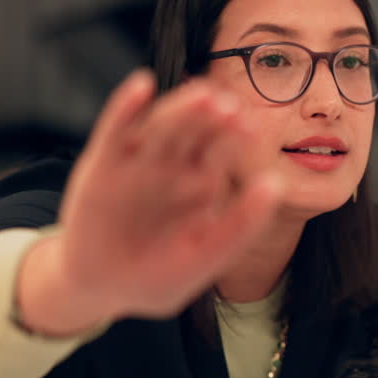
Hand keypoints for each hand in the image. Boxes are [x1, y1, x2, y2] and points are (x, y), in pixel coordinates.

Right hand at [18, 70, 283, 334]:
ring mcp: (136, 161)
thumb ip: (242, 223)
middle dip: (210, 117)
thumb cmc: (159, 275)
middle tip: (228, 106)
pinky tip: (142, 86)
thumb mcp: (207, 254)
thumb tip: (276, 184)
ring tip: (202, 96)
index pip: (221, 149)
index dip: (235, 136)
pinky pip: (114, 129)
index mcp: (200, 181)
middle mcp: (170, 164)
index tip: (251, 127)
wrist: (104, 290)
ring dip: (180, 108)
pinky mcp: (101, 164)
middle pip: (193, 130)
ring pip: (160, 125)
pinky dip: (125, 106)